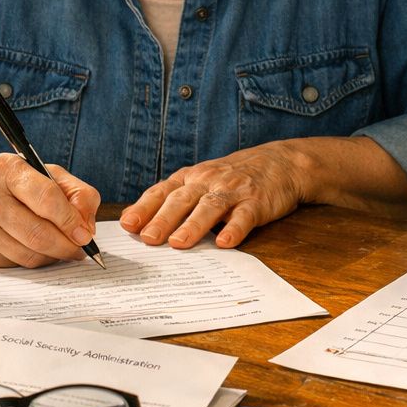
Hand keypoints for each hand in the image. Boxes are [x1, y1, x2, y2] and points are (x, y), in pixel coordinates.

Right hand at [0, 153, 100, 267]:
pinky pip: (16, 265)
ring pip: (28, 255)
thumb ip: (77, 193)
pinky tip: (39, 251)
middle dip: (66, 246)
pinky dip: (35, 262)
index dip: (70, 220)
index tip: (86, 235)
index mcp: (7, 169)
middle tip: (81, 250)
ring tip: (63, 249)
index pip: (46, 198)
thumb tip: (86, 227)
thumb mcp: (47, 175)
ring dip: (53, 257)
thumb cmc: (12, 185)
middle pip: (37, 233)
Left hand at [120, 141, 306, 248]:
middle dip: (163, 219)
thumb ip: (170, 199)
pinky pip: (244, 216)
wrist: (279, 162)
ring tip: (179, 243)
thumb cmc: (232, 177)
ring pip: (210, 207)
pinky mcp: (257, 202)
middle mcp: (208, 181)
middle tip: (148, 238)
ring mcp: (233, 191)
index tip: (127, 225)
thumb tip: (131, 220)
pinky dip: (234, 229)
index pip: (162, 192)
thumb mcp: (199, 181)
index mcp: (190, 178)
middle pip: (182, 200)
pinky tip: (226, 243)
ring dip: (193, 225)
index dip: (144, 208)